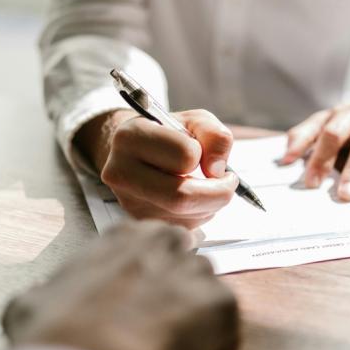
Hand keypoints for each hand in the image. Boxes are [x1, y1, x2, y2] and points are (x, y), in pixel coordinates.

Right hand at [2, 220, 238, 349]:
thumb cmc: (55, 337)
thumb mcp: (32, 302)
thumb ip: (51, 289)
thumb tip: (45, 296)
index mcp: (125, 236)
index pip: (149, 245)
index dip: (143, 275)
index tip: (136, 298)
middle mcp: (168, 244)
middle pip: (183, 262)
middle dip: (174, 289)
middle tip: (157, 323)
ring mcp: (200, 274)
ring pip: (205, 292)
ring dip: (193, 316)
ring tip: (167, 348)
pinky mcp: (225, 308)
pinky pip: (224, 326)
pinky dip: (210, 346)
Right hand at [76, 109, 238, 228]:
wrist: (138, 151)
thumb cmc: (169, 134)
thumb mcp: (196, 121)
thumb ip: (216, 136)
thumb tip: (217, 170)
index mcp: (131, 137)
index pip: (185, 156)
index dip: (204, 156)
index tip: (206, 154)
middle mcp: (121, 172)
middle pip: (181, 197)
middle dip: (218, 194)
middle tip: (228, 183)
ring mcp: (127, 202)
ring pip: (185, 217)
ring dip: (209, 205)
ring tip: (204, 186)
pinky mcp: (138, 222)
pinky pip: (182, 228)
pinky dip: (198, 215)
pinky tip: (191, 199)